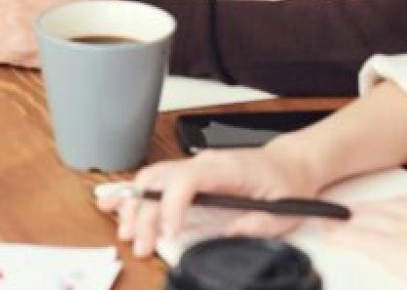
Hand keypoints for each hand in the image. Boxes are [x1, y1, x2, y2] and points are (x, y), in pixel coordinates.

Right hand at [115, 147, 329, 258]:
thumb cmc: (287, 184)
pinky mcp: (190, 172)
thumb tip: (228, 236)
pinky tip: (114, 202)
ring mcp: (194, 165)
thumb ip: (256, 225)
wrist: (292, 164)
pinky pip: (156, 178)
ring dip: (134, 205)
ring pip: (152, 178)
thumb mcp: (283, 212)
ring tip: (127, 232)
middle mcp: (205, 162)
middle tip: (141, 244)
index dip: (172, 205)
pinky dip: (133, 191)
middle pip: (161, 180)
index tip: (169, 232)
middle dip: (145, 213)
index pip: (187, 179)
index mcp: (227, 169)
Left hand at [328, 195, 406, 289]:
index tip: (386, 214)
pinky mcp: (391, 248)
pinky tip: (330, 237)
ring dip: (349, 223)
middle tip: (346, 215)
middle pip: (387, 209)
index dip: (397, 210)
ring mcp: (406, 227)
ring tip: (330, 224)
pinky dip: (343, 237)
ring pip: (370, 221)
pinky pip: (360, 239)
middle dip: (366, 213)